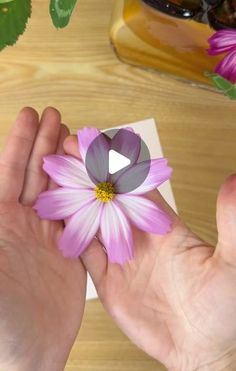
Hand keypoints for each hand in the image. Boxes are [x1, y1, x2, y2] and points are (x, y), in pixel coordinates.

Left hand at [0, 108, 85, 370]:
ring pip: (59, 189)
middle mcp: (22, 225)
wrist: (28, 357)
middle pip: (34, 174)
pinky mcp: (69, 252)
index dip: (18, 142)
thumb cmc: (2, 324)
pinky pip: (79, 214)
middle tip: (55, 115)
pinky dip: (86, 194)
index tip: (28, 114)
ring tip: (75, 137)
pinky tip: (93, 178)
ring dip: (66, 163)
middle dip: (44, 142)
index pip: (7, 172)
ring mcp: (47, 237)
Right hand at [65, 136, 235, 370]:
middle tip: (65, 149)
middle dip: (86, 172)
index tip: (98, 141)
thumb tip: (233, 181)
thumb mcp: (231, 263)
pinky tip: (53, 220)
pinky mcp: (107, 280)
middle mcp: (138, 234)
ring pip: (90, 219)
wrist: (201, 350)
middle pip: (106, 196)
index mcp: (163, 223)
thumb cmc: (224, 309)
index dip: (116, 163)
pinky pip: (83, 253)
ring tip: (51, 177)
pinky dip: (69, 236)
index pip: (135, 184)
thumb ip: (229, 222)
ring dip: (71, 199)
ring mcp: (120, 256)